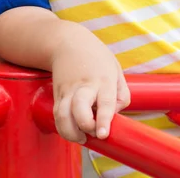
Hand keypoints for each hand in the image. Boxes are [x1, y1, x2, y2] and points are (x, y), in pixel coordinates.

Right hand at [51, 23, 129, 143]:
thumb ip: (121, 94)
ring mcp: (69, 90)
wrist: (67, 42)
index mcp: (104, 79)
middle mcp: (85, 85)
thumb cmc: (96, 56)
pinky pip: (57, 116)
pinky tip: (72, 131)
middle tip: (92, 133)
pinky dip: (63, 128)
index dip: (103, 120)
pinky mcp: (58, 94)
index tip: (102, 134)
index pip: (105, 102)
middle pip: (80, 109)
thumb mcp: (116, 69)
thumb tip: (114, 116)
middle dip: (85, 125)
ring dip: (70, 133)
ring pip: (63, 116)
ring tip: (81, 137)